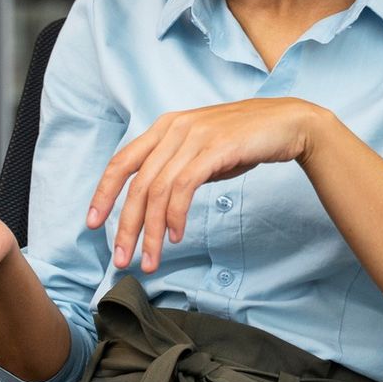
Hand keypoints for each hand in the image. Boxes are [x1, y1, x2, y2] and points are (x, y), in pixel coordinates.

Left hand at [88, 98, 326, 272]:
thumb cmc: (248, 139)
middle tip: (122, 257)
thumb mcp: (203, 150)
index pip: (122, 162)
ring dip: (151, 231)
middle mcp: (174, 128)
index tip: (94, 223)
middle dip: (125, 225)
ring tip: (151, 258)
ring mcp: (193, 137)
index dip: (103, 194)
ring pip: (157, 191)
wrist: (288, 123)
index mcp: (165, 127)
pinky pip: (183, 187)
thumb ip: (179, 167)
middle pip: (137, 184)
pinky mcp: (214, 149)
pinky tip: (177, 235)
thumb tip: (160, 202)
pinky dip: (175, 215)